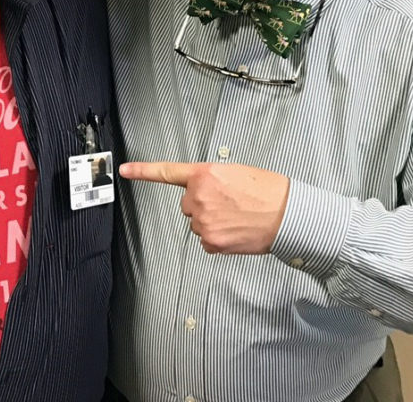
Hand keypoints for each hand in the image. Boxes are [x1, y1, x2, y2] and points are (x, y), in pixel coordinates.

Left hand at [119, 161, 288, 253]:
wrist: (288, 215)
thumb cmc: (269, 192)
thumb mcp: (236, 173)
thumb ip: (212, 180)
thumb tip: (205, 191)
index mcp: (205, 174)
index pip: (167, 172)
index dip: (142, 171)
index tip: (125, 170)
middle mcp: (199, 196)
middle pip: (188, 204)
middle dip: (204, 204)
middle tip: (229, 203)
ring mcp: (203, 221)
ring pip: (198, 223)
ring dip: (213, 221)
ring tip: (237, 216)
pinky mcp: (211, 241)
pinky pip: (206, 240)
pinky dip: (219, 237)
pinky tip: (236, 230)